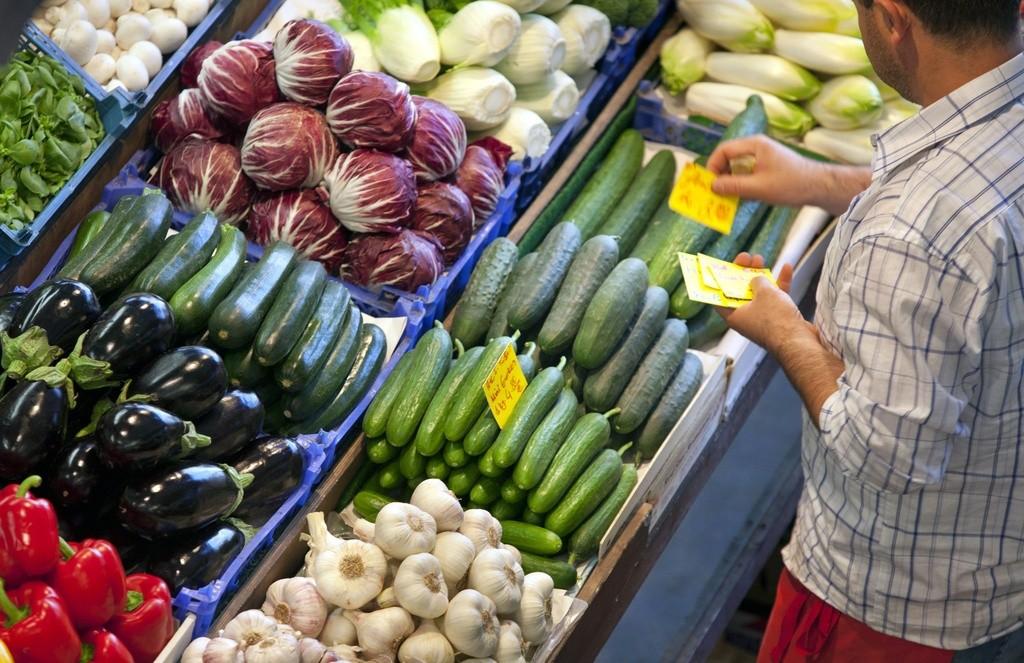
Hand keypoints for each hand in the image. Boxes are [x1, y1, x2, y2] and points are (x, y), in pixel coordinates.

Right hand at [708, 136, 822, 208]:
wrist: (819, 187)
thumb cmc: (791, 184)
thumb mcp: (759, 188)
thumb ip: (734, 186)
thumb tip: (712, 186)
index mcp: (755, 145)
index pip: (724, 150)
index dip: (713, 166)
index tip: (710, 184)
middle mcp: (757, 147)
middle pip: (729, 157)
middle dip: (721, 174)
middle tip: (717, 192)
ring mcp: (763, 157)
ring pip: (738, 166)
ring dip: (731, 181)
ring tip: (728, 197)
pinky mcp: (768, 167)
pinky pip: (747, 172)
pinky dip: (741, 183)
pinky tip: (742, 197)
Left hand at [715, 253, 810, 353]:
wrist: (798, 341)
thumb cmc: (775, 319)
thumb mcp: (763, 292)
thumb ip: (757, 281)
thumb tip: (756, 279)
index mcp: (734, 316)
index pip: (721, 297)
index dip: (721, 281)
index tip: (725, 268)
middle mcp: (746, 318)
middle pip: (741, 292)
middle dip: (743, 274)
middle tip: (747, 258)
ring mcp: (763, 319)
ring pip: (760, 293)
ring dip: (760, 276)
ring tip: (760, 259)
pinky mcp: (779, 319)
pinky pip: (777, 298)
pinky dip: (780, 284)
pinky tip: (787, 268)